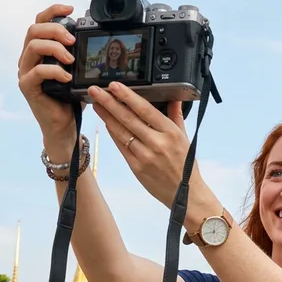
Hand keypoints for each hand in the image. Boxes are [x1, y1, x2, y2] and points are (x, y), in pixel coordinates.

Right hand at [17, 4, 83, 152]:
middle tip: (73, 40)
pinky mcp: (27, 86)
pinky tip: (67, 77)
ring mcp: (26, 71)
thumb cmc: (71, 98)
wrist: (64, 125)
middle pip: (34, 30)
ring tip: (71, 59)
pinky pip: (37, 71)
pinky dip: (54, 71)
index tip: (71, 8)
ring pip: (33, 46)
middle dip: (55, 29)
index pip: (40, 22)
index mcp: (40, 50)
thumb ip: (81, 56)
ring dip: (55, 48)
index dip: (53, 11)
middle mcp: (29, 58)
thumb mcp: (79, 72)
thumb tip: (99, 40)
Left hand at [92, 83, 202, 207]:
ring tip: (96, 103)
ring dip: (106, 116)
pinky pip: (121, 146)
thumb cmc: (186, 167)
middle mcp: (157, 143)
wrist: (186, 195)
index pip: (145, 110)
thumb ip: (176, 117)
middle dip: (109, 102)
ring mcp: (145, 156)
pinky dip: (113, 133)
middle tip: (94, 90)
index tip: (114, 85)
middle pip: (128, 118)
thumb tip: (174, 98)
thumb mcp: (185, 139)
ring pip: (120, 131)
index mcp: (171, 133)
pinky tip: (106, 122)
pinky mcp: (136, 167)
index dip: (127, 96)